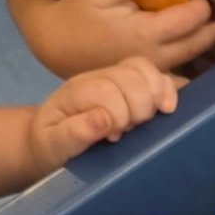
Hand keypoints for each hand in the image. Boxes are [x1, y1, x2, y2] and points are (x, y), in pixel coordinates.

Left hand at [28, 57, 183, 172]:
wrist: (46, 138)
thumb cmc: (51, 144)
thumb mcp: (53, 145)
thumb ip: (73, 134)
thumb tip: (104, 121)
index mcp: (75, 91)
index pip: (107, 90)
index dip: (119, 114)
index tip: (115, 136)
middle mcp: (96, 78)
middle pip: (129, 75)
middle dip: (140, 105)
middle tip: (133, 129)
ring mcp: (114, 78)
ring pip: (143, 69)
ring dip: (156, 93)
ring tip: (155, 117)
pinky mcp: (130, 84)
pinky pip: (153, 73)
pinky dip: (167, 87)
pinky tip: (168, 108)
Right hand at [29, 0, 214, 75]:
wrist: (55, 44)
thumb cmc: (77, 13)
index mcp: (146, 34)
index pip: (189, 19)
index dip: (202, 5)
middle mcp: (155, 56)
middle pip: (197, 43)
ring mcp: (151, 70)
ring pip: (190, 60)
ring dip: (208, 45)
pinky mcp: (145, 76)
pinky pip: (178, 72)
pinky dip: (193, 61)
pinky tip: (200, 50)